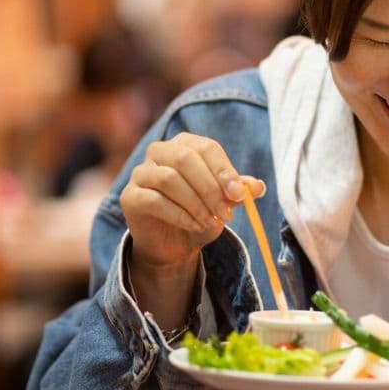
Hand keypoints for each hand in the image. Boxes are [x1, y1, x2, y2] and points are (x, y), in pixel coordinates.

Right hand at [120, 133, 264, 325]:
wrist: (173, 245)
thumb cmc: (199, 214)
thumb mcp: (223, 203)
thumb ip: (238, 191)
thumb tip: (258, 186)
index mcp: (184, 144)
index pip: (206, 147)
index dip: (224, 170)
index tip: (239, 194)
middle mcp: (159, 151)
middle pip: (184, 159)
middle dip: (210, 188)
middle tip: (226, 214)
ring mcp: (140, 172)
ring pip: (169, 179)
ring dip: (195, 203)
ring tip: (210, 221)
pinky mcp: (130, 196)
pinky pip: (154, 200)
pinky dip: (179, 215)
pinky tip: (194, 226)